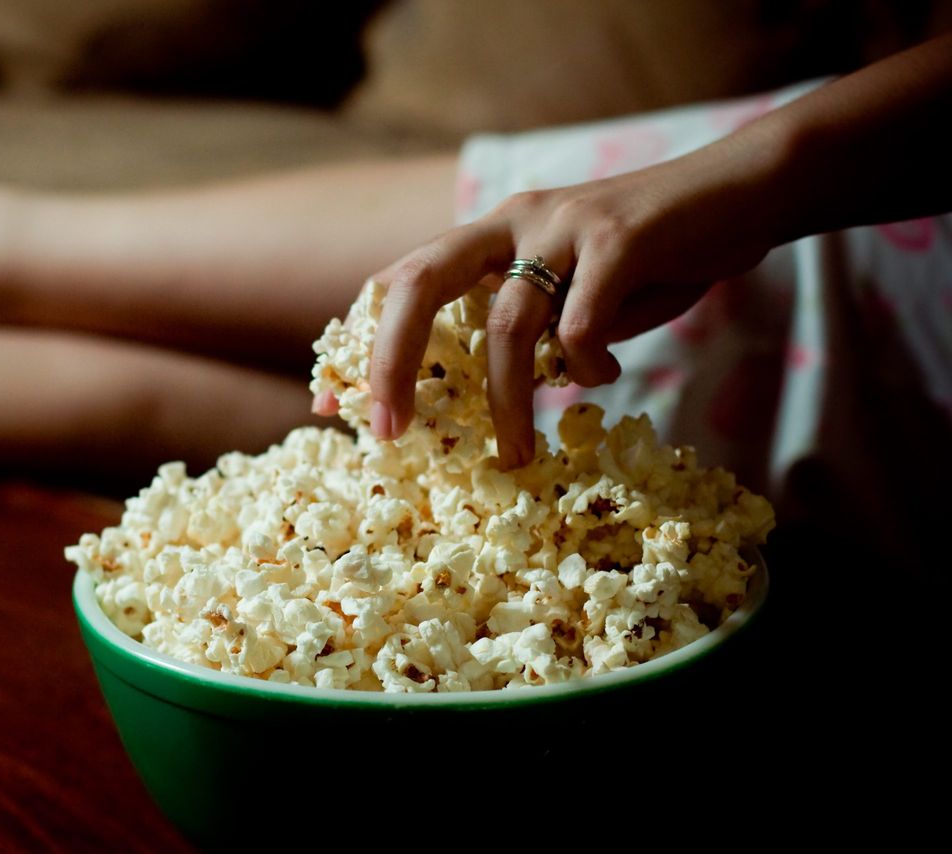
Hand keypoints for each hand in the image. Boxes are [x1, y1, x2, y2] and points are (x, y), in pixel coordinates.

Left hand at [366, 141, 781, 467]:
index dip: (361, 344)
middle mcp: (511, 220)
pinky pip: (582, 324)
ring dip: (506, 402)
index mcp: (488, 235)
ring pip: (506, 326)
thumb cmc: (648, 257)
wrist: (739, 193)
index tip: (333, 408)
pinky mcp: (620, 237)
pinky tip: (605, 380)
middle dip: (392, 363)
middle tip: (389, 432)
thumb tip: (475, 396)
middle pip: (420, 284)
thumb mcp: (567, 290)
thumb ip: (522, 328)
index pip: (400, 282)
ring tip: (515, 454)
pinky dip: (587, 367)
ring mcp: (562, 225)